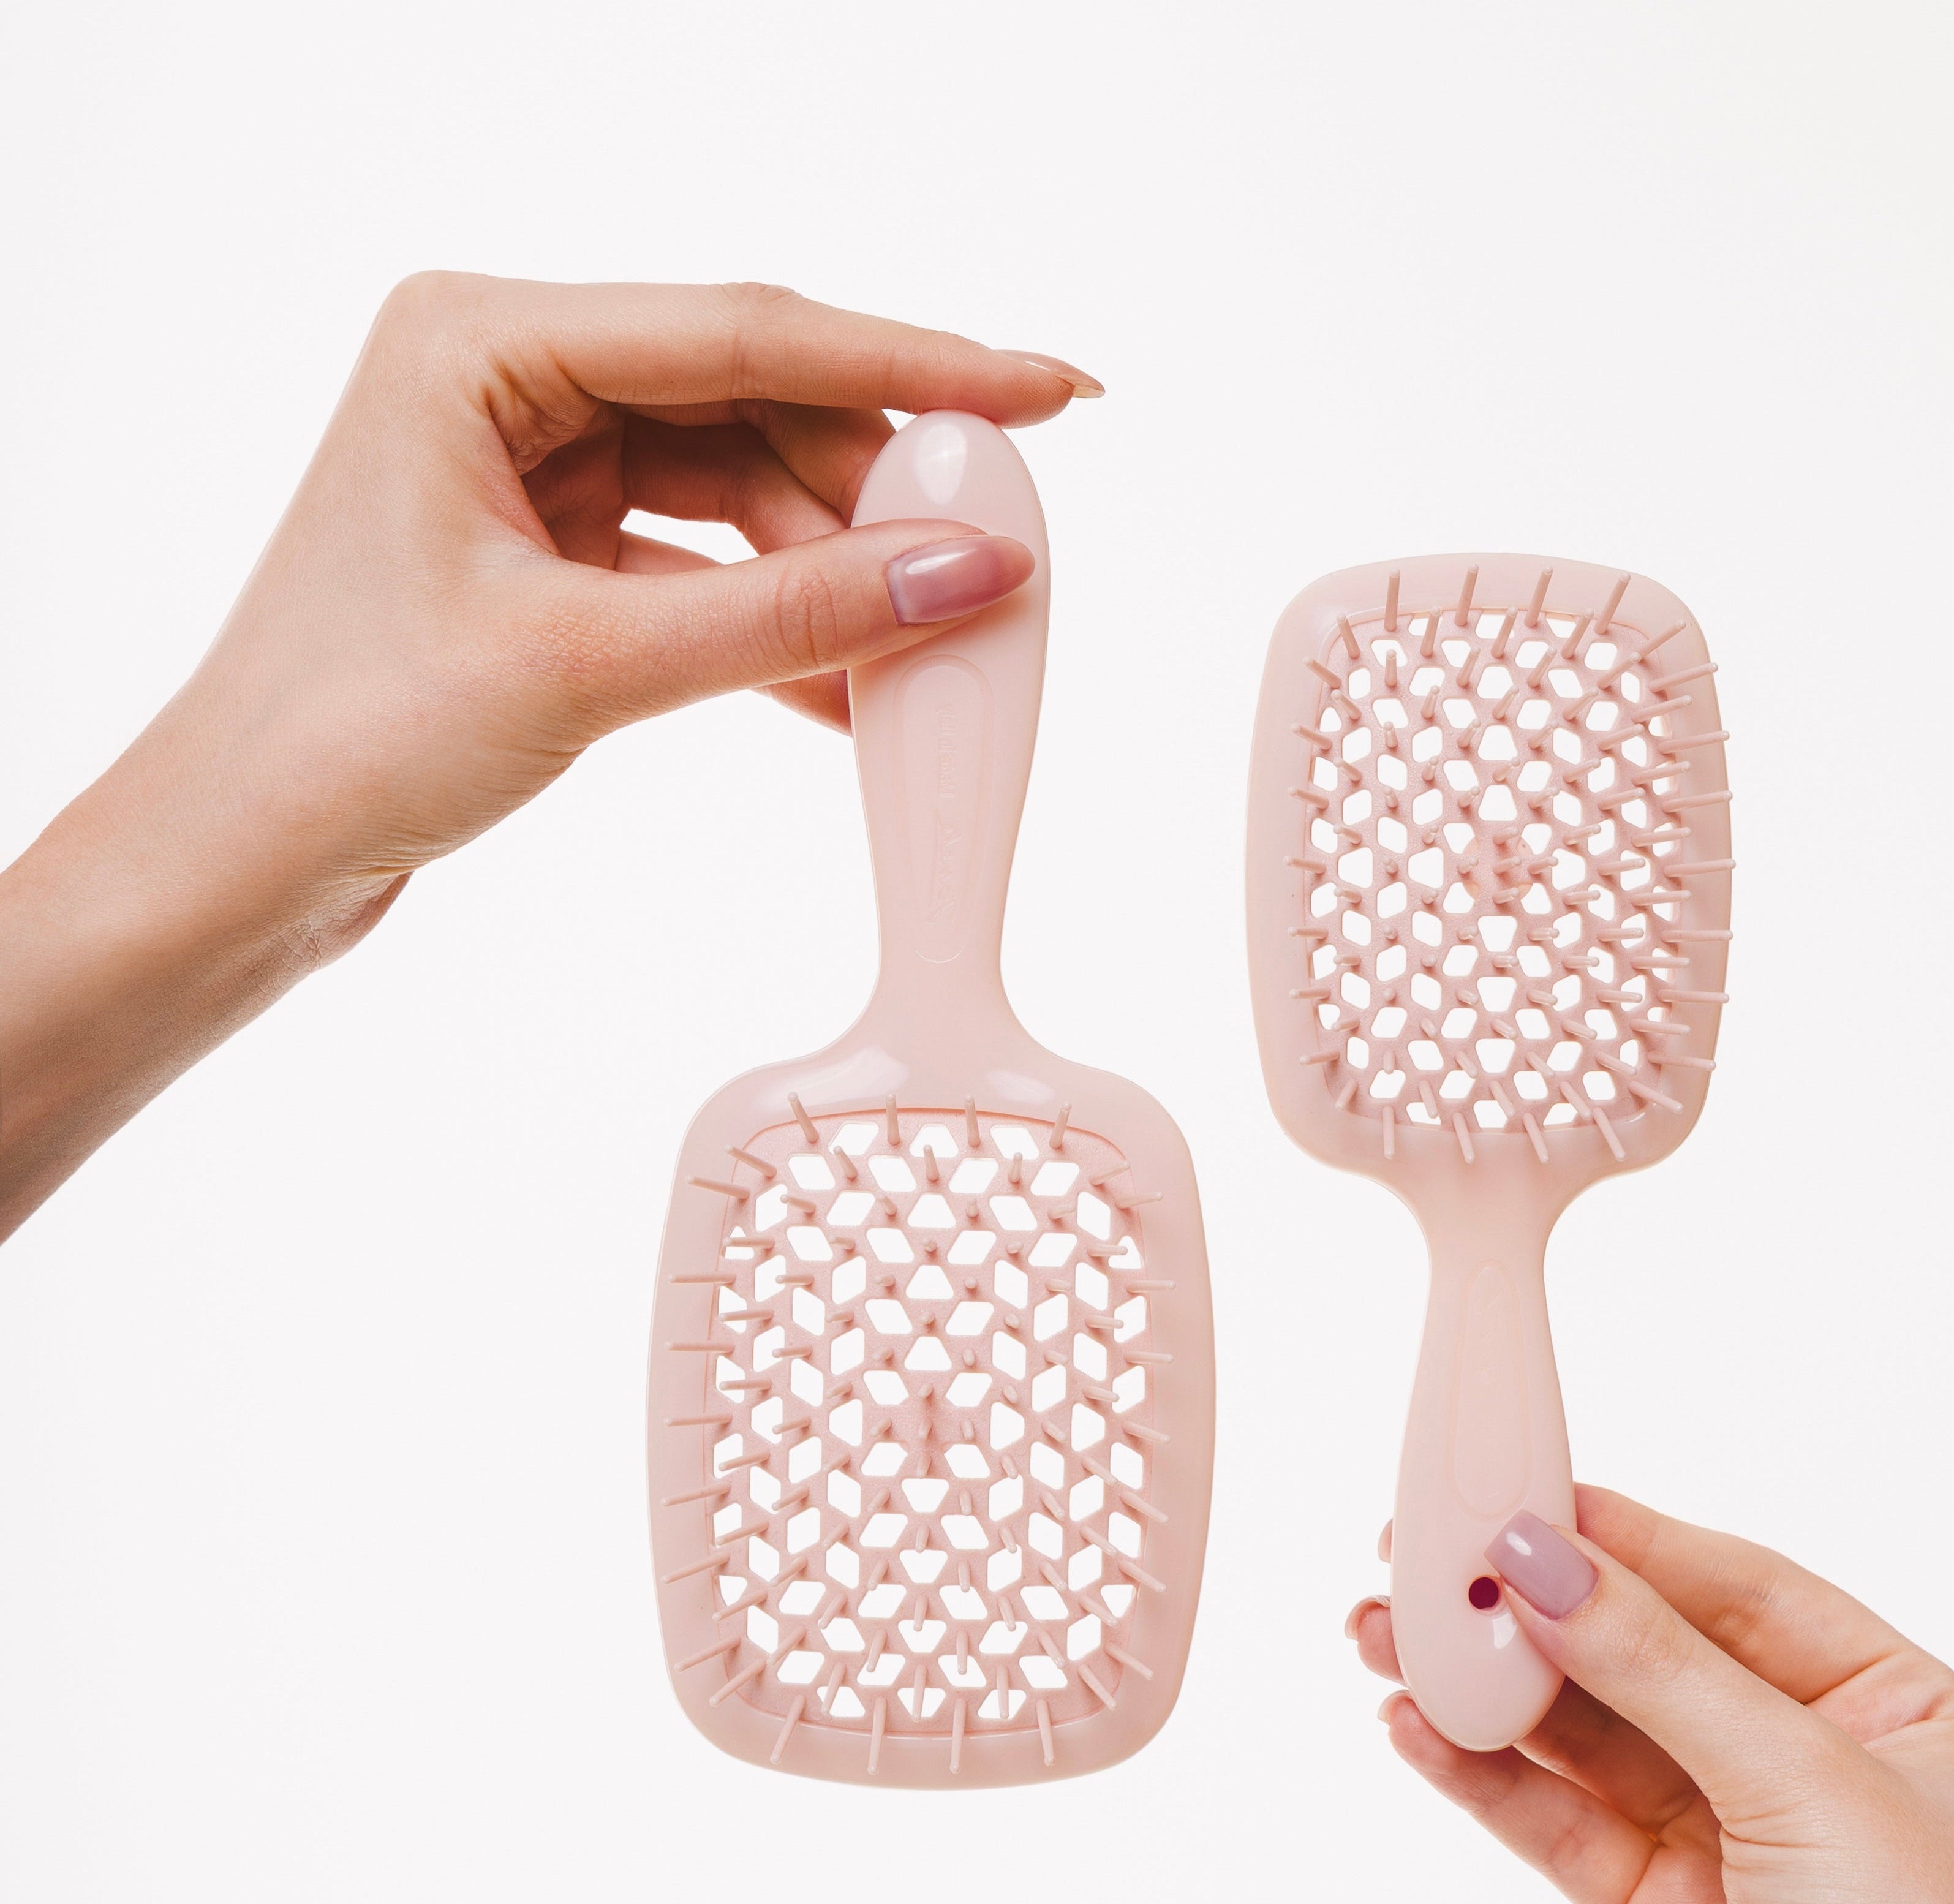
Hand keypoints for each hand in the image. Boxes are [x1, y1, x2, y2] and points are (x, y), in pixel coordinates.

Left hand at [0, 273, 1099, 1237]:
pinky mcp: (551, 557)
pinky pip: (705, 569)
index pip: (746, 330)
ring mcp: (530, 470)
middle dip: (877, 490)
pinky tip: (855, 691)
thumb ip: (792, 617)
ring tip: (934, 643)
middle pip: (753, 405)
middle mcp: (506, 381)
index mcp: (480, 343)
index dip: (915, 362)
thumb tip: (968, 572)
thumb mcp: (591, 665)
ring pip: (740, 491)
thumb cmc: (348, 736)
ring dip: (836, 571)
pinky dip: (778, 626)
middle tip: (997, 553)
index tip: (1045, 387)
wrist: (244, 859)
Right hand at [1348, 1486, 1953, 1903]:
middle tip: (1422, 1558)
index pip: (1733, 1585)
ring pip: (1581, 1731)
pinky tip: (1416, 1727)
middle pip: (1642, 1649)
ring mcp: (1721, 1838)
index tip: (1519, 1498)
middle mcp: (1804, 1760)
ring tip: (1384, 1635)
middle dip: (1535, 1607)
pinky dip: (1481, 1771)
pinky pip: (1551, 1816)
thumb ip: (1660, 1665)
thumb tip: (1548, 1560)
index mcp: (1888, 1704)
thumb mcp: (1801, 1781)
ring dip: (1486, 1683)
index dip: (1623, 1538)